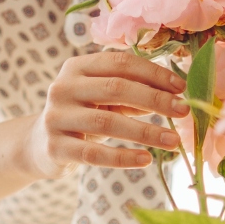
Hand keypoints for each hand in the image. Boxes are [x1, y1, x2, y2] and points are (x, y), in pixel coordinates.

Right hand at [27, 51, 188, 178]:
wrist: (40, 144)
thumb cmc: (82, 115)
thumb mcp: (102, 98)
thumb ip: (132, 92)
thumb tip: (176, 94)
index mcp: (76, 67)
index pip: (119, 63)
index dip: (153, 73)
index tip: (181, 87)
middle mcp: (63, 87)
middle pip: (115, 88)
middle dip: (155, 99)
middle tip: (184, 110)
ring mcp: (56, 117)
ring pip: (107, 122)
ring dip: (145, 131)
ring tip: (173, 141)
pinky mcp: (55, 147)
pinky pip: (94, 154)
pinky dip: (123, 157)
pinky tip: (146, 160)